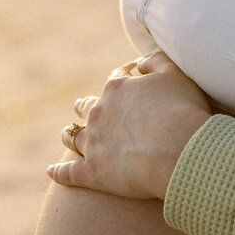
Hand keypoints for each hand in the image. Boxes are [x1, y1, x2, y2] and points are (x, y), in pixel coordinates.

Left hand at [47, 50, 211, 199]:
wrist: (180, 151)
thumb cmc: (182, 111)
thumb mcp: (175, 74)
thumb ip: (156, 61)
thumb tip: (139, 62)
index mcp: (117, 89)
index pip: (115, 80)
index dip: (121, 81)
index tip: (125, 83)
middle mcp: (98, 113)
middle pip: (87, 107)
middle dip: (85, 106)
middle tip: (83, 107)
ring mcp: (93, 144)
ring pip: (73, 136)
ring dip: (70, 134)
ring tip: (67, 134)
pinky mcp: (92, 173)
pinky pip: (69, 172)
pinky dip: (59, 172)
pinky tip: (51, 172)